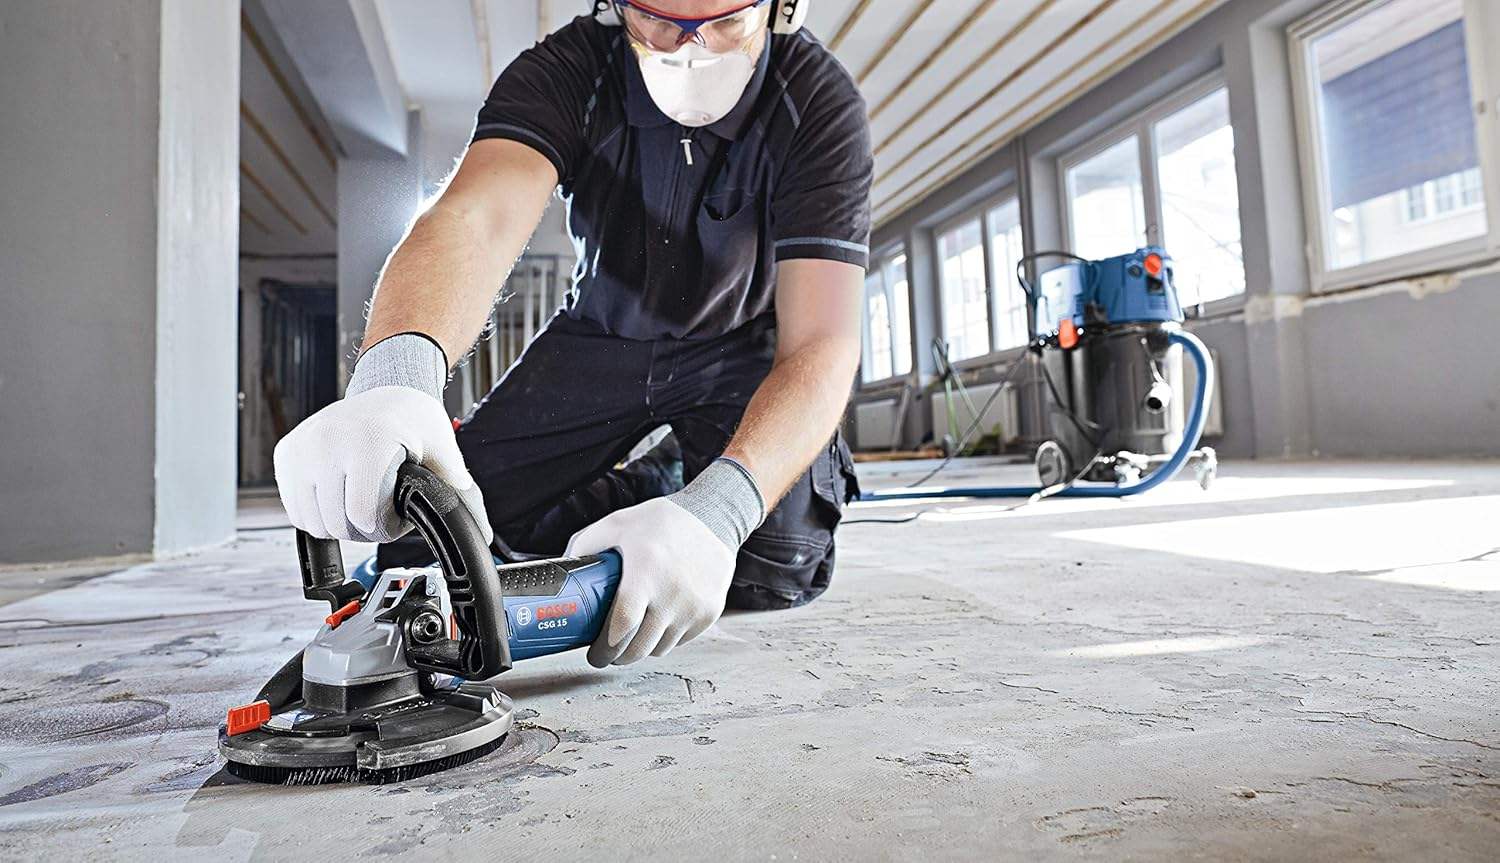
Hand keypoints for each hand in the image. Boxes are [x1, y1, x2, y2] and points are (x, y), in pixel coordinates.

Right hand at [273, 385, 490, 543]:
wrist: (386, 389)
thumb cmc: (414, 420)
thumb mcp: (443, 452)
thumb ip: (459, 492)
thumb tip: (480, 532)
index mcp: (368, 440)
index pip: (363, 514)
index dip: (385, 527)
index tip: (397, 513)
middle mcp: (328, 440)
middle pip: (338, 524)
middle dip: (364, 527)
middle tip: (381, 507)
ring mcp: (303, 446)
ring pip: (313, 521)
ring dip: (339, 524)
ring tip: (361, 500)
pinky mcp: (286, 452)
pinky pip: (295, 509)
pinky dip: (316, 514)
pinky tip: (338, 497)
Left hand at [566, 497, 735, 665]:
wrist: (712, 518)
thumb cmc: (661, 522)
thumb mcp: (617, 524)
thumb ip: (584, 547)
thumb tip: (561, 575)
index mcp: (645, 571)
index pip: (621, 626)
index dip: (604, 648)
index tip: (594, 654)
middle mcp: (672, 593)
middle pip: (639, 647)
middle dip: (619, 656)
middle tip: (609, 651)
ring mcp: (694, 606)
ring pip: (660, 648)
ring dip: (643, 647)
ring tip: (634, 633)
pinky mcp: (710, 612)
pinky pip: (682, 640)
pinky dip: (667, 637)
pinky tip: (659, 621)